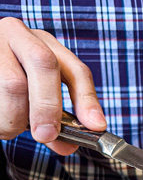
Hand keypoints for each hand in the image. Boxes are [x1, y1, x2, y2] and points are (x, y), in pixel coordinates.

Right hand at [0, 17, 105, 154]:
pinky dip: (0, 119)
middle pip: (44, 63)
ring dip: (14, 117)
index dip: (87, 99)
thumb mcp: (34, 96)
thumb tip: (68, 145)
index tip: (95, 126)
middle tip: (46, 134)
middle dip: (48, 106)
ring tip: (9, 128)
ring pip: (13, 83)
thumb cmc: (7, 87)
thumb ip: (55, 119)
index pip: (75, 69)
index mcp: (43, 44)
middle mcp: (19, 34)